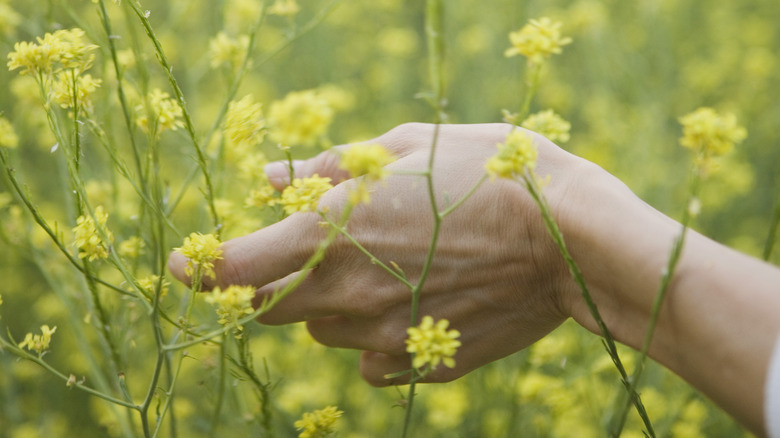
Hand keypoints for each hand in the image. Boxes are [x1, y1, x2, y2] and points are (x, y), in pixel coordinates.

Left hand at [168, 123, 588, 384]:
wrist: (569, 238)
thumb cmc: (488, 175)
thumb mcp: (405, 149)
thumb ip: (328, 169)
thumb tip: (270, 179)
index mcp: (331, 236)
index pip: (234, 269)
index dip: (200, 267)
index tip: (186, 262)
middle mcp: (346, 295)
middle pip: (271, 307)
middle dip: (278, 279)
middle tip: (319, 246)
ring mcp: (384, 336)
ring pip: (322, 331)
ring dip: (330, 302)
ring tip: (383, 266)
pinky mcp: (421, 363)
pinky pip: (370, 360)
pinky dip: (372, 336)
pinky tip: (410, 303)